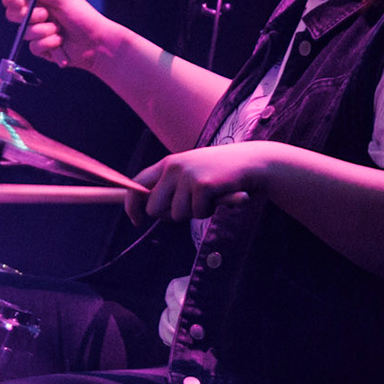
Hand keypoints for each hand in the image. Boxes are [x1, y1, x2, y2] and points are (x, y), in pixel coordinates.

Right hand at [2, 0, 109, 71]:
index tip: (20, 1)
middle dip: (28, 15)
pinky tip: (60, 43)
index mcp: (40, 1)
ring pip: (25, 32)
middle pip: (12, 15)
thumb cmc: (84, 17)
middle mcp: (36, 17)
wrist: (97, 43)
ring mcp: (38, 34)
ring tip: (60, 31)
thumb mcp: (63, 0)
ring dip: (44, 30)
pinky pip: (34, 47)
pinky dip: (48, 44)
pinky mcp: (42, 50)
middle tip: (45, 15)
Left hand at [126, 143, 270, 223]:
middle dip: (169, 215)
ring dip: (194, 213)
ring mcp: (188, 176)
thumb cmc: (219, 172)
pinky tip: (218, 197)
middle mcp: (174, 168)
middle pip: (154, 208)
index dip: (132, 205)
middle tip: (190, 207)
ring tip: (208, 197)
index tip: (136, 221)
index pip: (137, 184)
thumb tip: (150, 210)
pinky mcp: (203, 186)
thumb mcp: (191, 173)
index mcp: (168, 163)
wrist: (250, 162)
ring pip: (177, 215)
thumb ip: (170, 187)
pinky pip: (197, 214)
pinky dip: (209, 211)